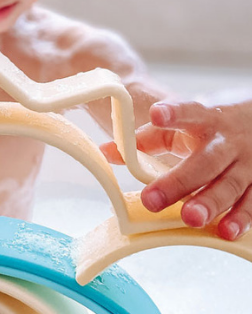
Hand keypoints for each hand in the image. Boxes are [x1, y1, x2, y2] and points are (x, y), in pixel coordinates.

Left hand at [100, 94, 251, 239]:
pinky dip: (240, 219)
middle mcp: (227, 141)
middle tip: (152, 200)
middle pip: (204, 162)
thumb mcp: (184, 121)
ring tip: (190, 219)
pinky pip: (251, 203)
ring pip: (230, 185)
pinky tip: (225, 232)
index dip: (174, 113)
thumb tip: (107, 152)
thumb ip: (146, 137)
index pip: (189, 112)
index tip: (157, 114)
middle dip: (179, 182)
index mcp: (205, 118)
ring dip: (209, 204)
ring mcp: (247, 164)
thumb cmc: (214, 122)